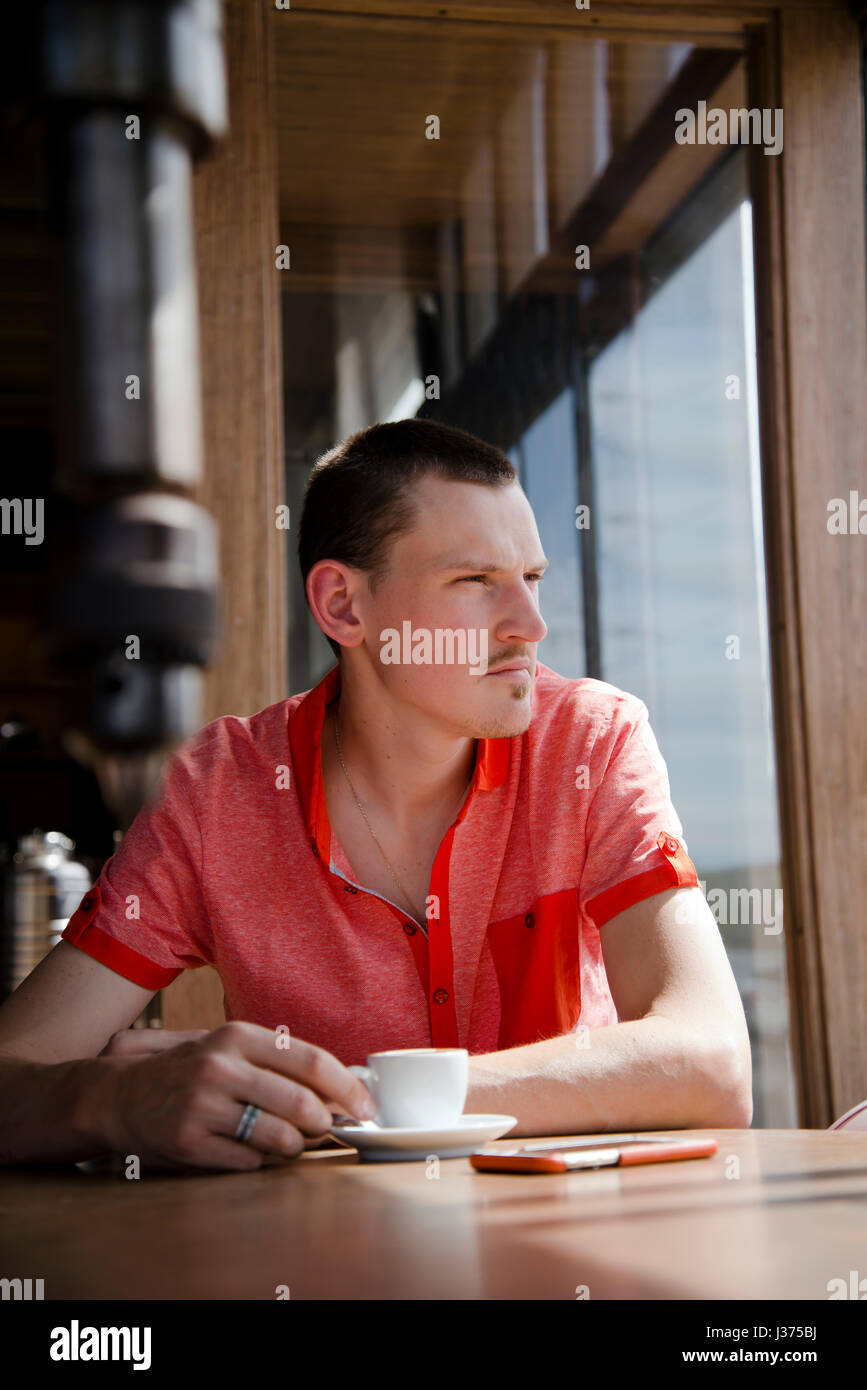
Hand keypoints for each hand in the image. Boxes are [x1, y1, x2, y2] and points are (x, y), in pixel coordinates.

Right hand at [97, 1021, 375, 1171]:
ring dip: (295, 1147)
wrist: (119, 1095)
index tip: (366, 1106)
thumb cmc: (188, 1072)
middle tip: (327, 1130)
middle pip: (301, 1104)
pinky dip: (259, 1162)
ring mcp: (202, 1105)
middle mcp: (220, 1066)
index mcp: (237, 1036)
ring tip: (288, 1142)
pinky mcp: (188, 1142)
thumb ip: (277, 1060)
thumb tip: (341, 1084)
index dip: (347, 1087)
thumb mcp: (229, 1049)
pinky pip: (248, 1162)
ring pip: (279, 1138)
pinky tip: (248, 1150)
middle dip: (325, 1124)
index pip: (311, 1060)